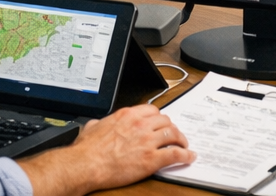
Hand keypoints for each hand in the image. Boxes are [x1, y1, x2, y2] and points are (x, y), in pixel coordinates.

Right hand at [21, 103, 193, 195]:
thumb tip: (96, 124)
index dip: (159, 118)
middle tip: (173, 135)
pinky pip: (175, 154)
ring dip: (181, 140)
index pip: (152, 110)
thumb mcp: (92, 127)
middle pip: (165, 121)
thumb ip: (99, 123)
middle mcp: (140, 125)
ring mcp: (147, 141)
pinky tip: (189, 157)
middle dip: (171, 128)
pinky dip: (185, 155)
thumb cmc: (87, 150)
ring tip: (184, 145)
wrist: (87, 164)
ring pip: (173, 134)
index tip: (160, 123)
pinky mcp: (151, 159)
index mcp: (127, 115)